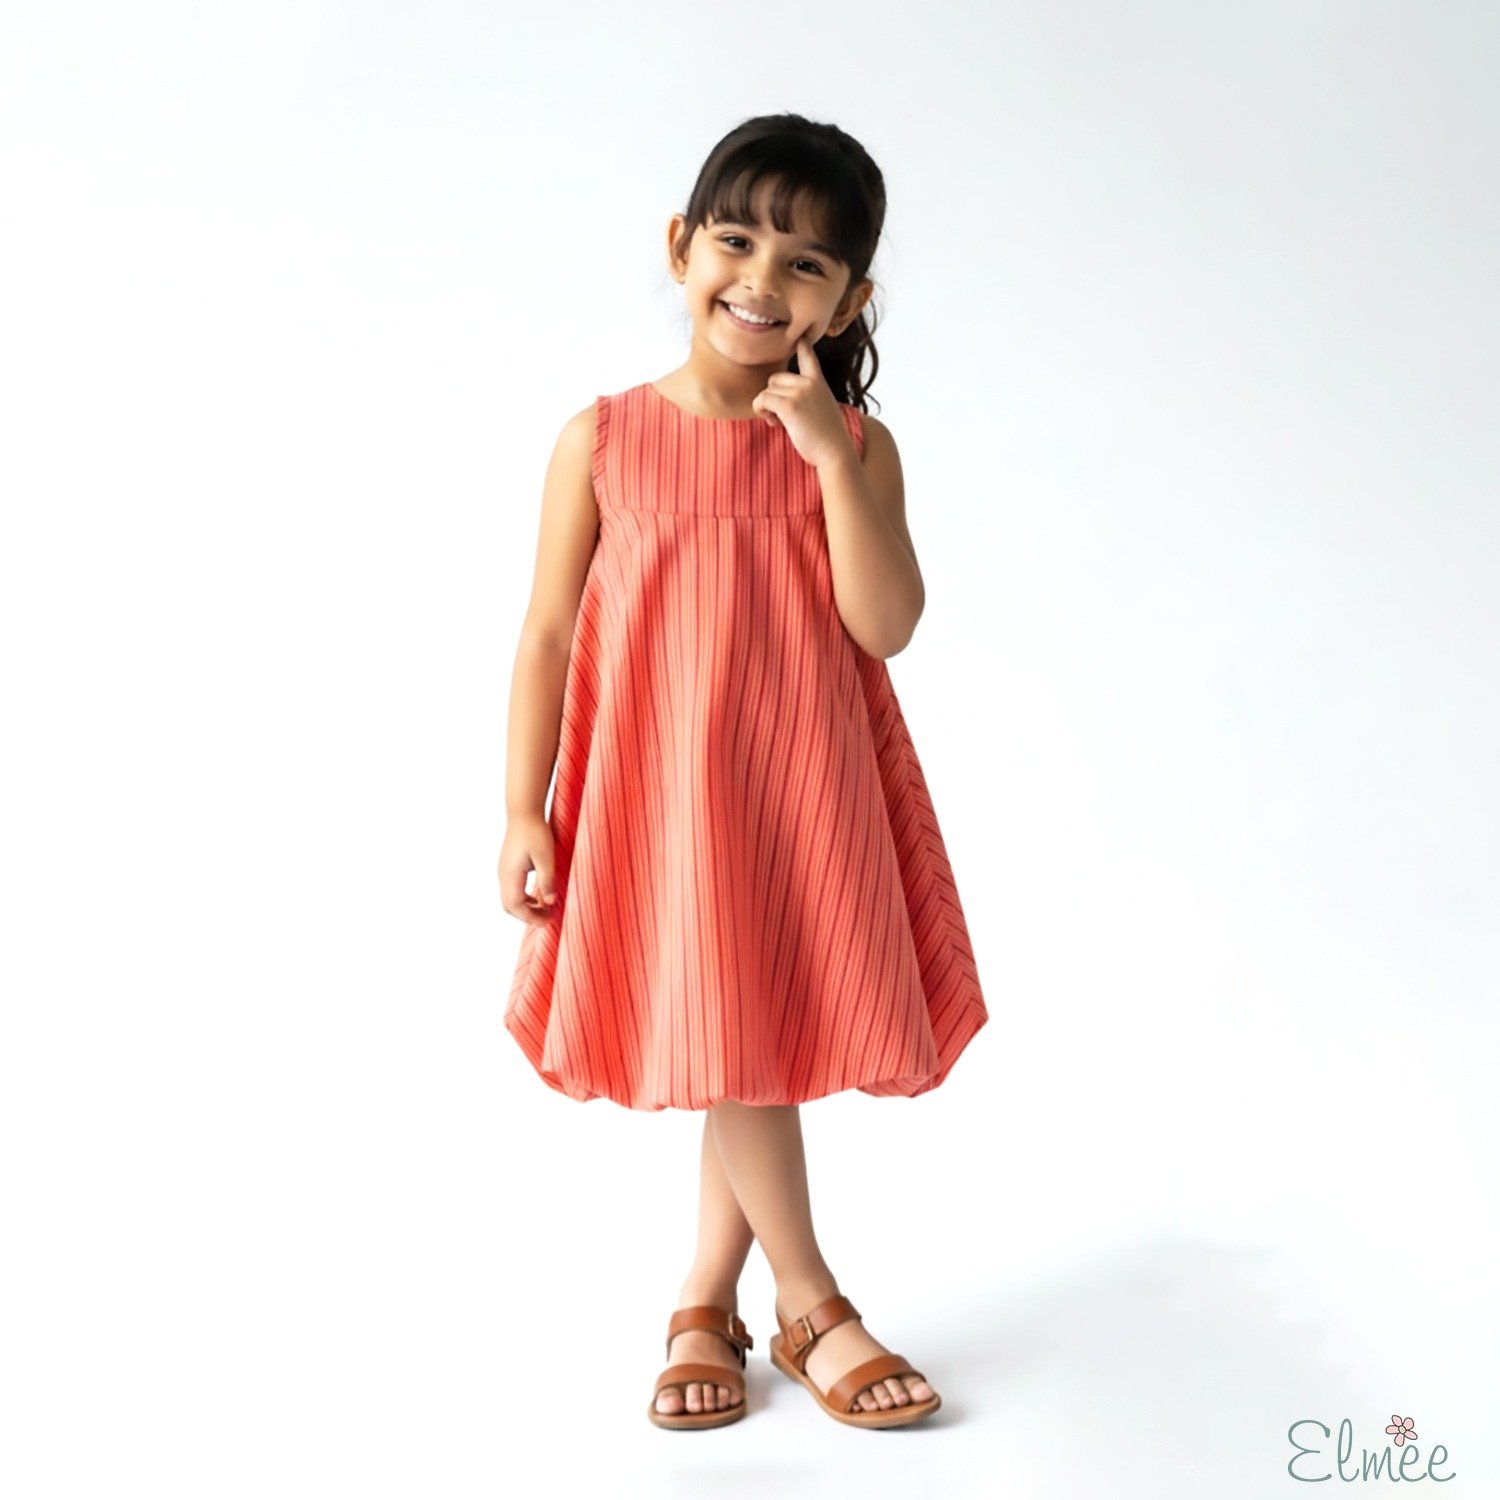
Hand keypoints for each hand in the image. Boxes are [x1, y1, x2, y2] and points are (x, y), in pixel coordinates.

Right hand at [499, 812, 560, 925]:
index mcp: (510, 875)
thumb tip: (550, 902)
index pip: (516, 906)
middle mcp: (503, 875)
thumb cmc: (535, 831)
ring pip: (510, 899)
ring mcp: (504, 870)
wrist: (523, 811)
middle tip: (549, 917)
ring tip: (547, 908)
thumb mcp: (546, 857)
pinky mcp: (508, 866)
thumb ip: (547, 881)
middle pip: (510, 906)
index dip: (531, 918)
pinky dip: (524, 897)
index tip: (549, 921)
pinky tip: (540, 895)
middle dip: (528, 916)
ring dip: (526, 907)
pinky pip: (513, 889)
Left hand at [751, 333, 858, 468]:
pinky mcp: (789, 405)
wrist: (835, 452)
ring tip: (779, 422)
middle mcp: (809, 382)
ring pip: (766, 392)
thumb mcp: (821, 408)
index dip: (802, 344)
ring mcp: (799, 392)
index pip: (808, 356)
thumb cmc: (827, 437)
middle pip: (774, 378)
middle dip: (772, 396)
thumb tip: (778, 400)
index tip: (799, 334)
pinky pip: (762, 400)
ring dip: (766, 408)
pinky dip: (762, 412)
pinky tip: (774, 423)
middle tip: (780, 416)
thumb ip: (805, 397)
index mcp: (818, 381)